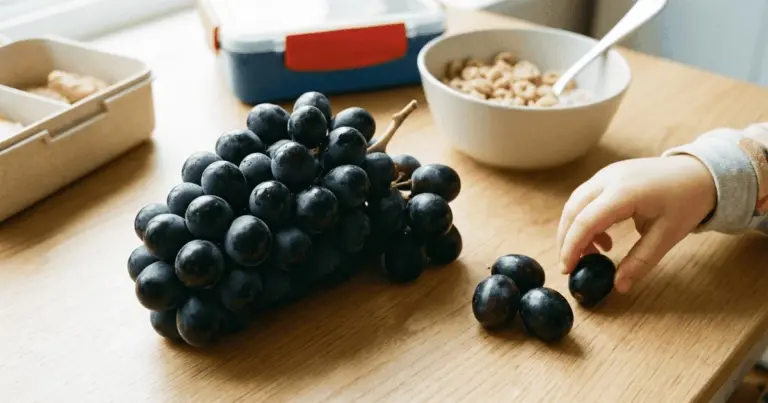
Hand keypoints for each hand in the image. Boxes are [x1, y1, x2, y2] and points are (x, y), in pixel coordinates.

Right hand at [557, 155, 715, 292]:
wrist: (699, 172)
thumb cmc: (686, 202)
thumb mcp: (667, 236)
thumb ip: (640, 262)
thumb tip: (618, 286)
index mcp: (624, 193)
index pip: (585, 221)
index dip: (572, 247)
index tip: (568, 269)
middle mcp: (608, 179)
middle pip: (572, 210)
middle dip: (566, 240)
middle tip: (571, 265)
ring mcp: (606, 174)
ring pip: (575, 203)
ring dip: (574, 229)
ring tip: (591, 254)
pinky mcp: (607, 176)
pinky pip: (585, 198)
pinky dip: (584, 219)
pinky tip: (603, 238)